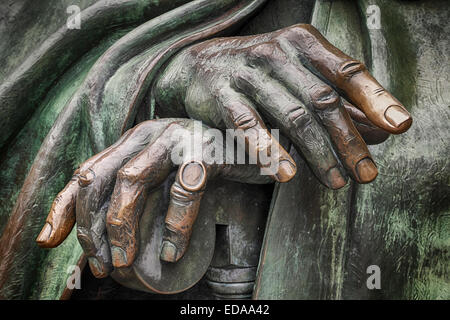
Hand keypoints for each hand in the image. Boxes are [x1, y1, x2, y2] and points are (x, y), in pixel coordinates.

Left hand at [36, 119, 272, 276]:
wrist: (256, 146)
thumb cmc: (207, 167)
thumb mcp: (165, 179)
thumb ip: (137, 195)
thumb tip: (107, 233)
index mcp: (133, 141)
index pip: (87, 171)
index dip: (64, 207)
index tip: (50, 241)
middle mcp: (148, 134)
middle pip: (100, 178)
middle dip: (93, 227)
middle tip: (102, 265)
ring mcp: (176, 138)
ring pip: (132, 181)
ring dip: (122, 227)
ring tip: (125, 264)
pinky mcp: (206, 150)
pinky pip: (184, 191)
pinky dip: (174, 225)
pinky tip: (170, 252)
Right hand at [154, 24, 411, 187]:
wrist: (198, 64)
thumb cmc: (259, 73)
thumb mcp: (300, 75)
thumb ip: (339, 99)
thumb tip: (382, 129)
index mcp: (303, 44)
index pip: (347, 71)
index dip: (375, 98)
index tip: (399, 126)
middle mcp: (278, 54)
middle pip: (323, 100)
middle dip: (349, 140)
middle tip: (367, 174)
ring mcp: (249, 73)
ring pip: (292, 115)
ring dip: (317, 153)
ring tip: (336, 182)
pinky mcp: (223, 96)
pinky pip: (249, 125)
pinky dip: (270, 150)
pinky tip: (287, 175)